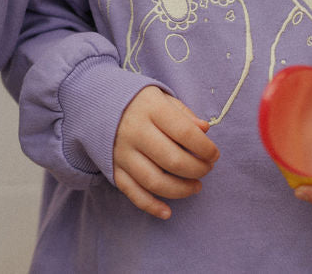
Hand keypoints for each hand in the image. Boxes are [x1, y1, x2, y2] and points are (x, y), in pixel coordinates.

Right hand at [113, 86, 219, 219]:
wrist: (97, 104)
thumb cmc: (140, 103)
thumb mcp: (162, 99)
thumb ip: (184, 114)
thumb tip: (205, 130)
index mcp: (151, 109)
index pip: (184, 132)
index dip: (204, 147)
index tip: (214, 154)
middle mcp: (135, 132)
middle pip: (172, 160)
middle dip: (197, 169)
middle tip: (207, 169)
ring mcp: (122, 153)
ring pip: (154, 181)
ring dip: (180, 190)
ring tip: (196, 186)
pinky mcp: (113, 169)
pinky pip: (132, 192)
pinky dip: (151, 206)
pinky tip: (167, 212)